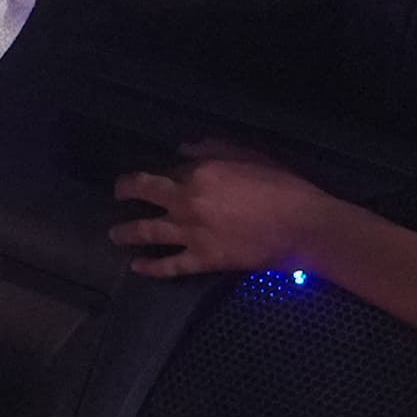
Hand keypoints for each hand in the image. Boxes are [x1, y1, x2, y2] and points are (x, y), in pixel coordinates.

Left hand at [111, 143, 324, 277]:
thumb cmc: (278, 185)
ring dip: (127, 232)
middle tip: (117, 194)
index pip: (167, 170)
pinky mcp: (204, 260)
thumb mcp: (245, 153)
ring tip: (114, 235)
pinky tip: (137, 268)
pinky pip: (171, 265)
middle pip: (145, 194)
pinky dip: (151, 268)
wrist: (301, 225)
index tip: (154, 175)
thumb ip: (210, 148)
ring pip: (148, 232)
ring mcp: (192, 233)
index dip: (161, 172)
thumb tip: (180, 149)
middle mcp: (186, 201)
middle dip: (125, 192)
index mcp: (197, 172)